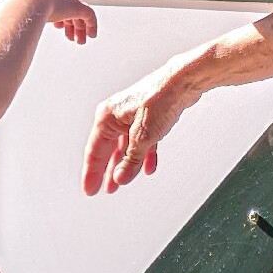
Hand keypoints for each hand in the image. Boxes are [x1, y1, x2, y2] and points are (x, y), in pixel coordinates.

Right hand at [0, 0, 97, 43]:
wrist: (24, 2)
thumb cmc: (12, 14)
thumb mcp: (7, 21)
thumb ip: (6, 32)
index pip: (53, 4)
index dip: (56, 16)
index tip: (58, 27)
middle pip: (66, 7)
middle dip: (70, 22)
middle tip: (71, 36)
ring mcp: (64, 0)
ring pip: (78, 12)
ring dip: (80, 27)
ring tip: (80, 40)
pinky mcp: (76, 6)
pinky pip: (89, 14)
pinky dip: (91, 25)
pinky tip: (91, 36)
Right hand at [82, 61, 198, 194]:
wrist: (182, 82)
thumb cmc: (160, 97)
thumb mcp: (143, 136)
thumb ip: (131, 160)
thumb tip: (120, 177)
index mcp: (107, 117)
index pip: (94, 151)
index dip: (91, 173)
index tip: (89, 189)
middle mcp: (116, 116)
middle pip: (108, 149)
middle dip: (107, 171)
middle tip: (103, 189)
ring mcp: (131, 116)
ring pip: (125, 146)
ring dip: (125, 164)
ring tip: (122, 181)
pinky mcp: (146, 117)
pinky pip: (140, 141)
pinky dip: (143, 155)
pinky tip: (147, 167)